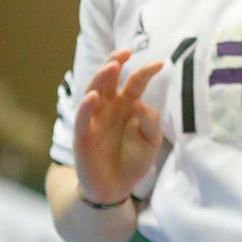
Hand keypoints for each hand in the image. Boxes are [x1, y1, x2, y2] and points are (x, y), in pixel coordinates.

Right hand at [72, 50, 163, 206]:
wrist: (116, 189)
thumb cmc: (133, 161)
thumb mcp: (151, 142)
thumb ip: (150, 122)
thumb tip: (141, 103)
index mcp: (127, 106)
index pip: (135, 83)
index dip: (145, 72)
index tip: (160, 63)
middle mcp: (109, 109)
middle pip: (109, 80)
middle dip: (114, 63)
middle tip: (125, 52)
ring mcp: (94, 121)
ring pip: (93, 93)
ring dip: (100, 78)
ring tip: (111, 66)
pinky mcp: (82, 137)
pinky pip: (81, 119)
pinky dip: (85, 107)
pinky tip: (94, 96)